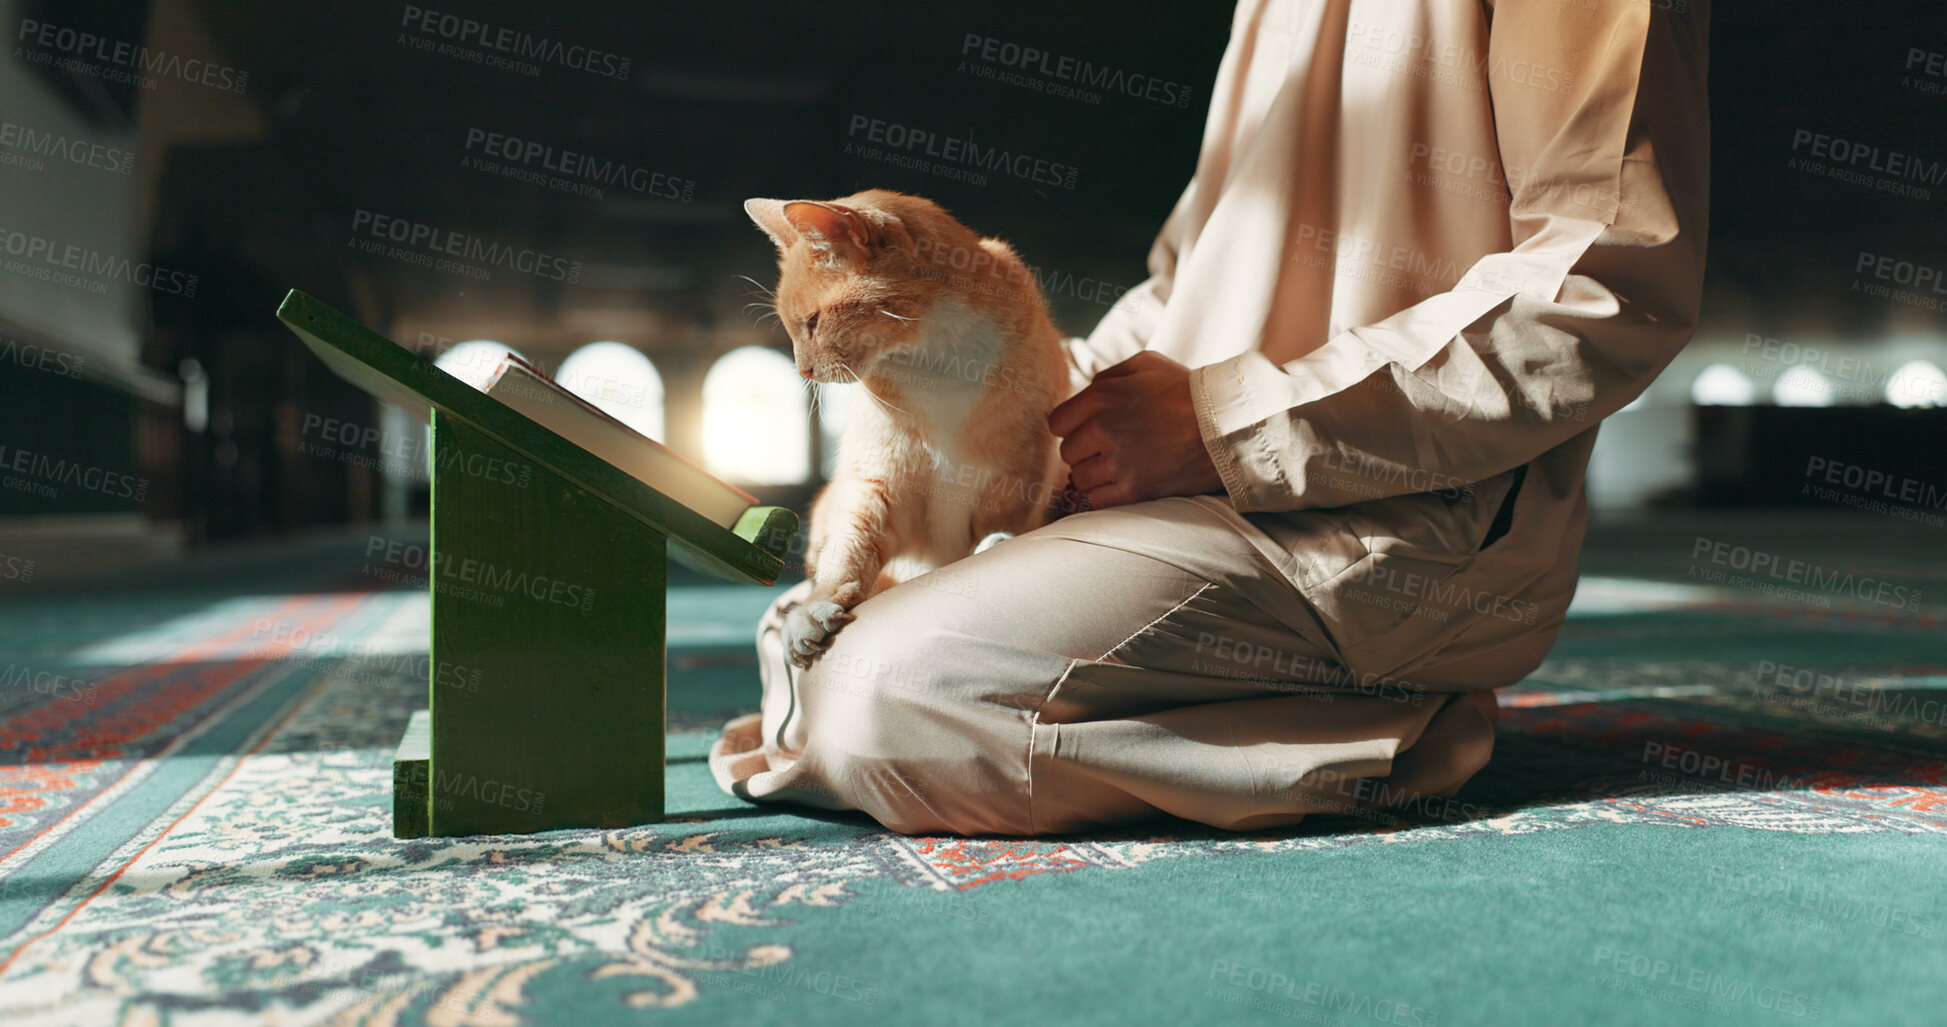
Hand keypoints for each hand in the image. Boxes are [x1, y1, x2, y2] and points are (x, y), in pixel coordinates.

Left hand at [1046, 351, 1223, 508]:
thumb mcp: (1147, 364)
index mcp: (1101, 397)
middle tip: (1111, 448)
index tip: (1088, 430)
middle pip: (1068, 452)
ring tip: (1120, 465)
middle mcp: (1103, 429)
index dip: (1072, 427)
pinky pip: (1097, 500)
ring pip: (1079, 478)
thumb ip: (1110, 375)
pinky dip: (1106, 495)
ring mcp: (1118, 462)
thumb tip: (1088, 389)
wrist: (1227, 426)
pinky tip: (1125, 482)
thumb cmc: (1188, 391)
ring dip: (1095, 474)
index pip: (1056, 423)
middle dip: (1085, 451)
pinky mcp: (1134, 490)